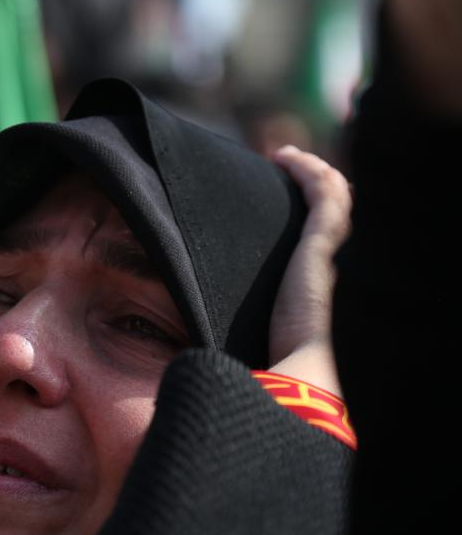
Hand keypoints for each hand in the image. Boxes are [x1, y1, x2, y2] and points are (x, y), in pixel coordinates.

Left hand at [267, 146, 351, 395]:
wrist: (302, 377)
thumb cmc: (280, 372)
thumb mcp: (265, 347)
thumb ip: (248, 344)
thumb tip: (198, 364)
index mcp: (322, 295)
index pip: (324, 248)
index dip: (311, 222)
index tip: (281, 206)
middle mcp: (335, 272)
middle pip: (336, 218)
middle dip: (315, 190)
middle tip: (286, 172)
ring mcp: (332, 257)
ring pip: (335, 198)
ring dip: (312, 172)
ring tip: (286, 158)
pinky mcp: (323, 245)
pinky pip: (324, 193)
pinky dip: (307, 171)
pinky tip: (283, 157)